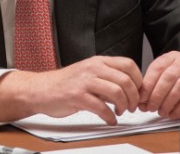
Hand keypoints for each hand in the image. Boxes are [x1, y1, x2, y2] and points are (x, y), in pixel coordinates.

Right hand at [0, 55, 141, 124]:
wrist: (41, 89)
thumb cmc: (67, 83)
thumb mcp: (89, 73)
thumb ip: (108, 78)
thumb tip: (131, 88)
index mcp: (98, 61)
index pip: (128, 65)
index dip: (138, 80)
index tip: (138, 92)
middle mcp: (93, 68)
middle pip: (126, 80)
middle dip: (133, 97)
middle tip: (132, 106)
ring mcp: (84, 81)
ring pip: (116, 92)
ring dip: (123, 106)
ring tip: (120, 112)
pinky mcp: (77, 96)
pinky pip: (101, 107)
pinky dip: (110, 116)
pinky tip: (110, 119)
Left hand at [138, 51, 179, 118]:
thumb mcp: (164, 80)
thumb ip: (152, 89)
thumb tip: (141, 103)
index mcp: (171, 57)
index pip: (157, 68)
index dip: (147, 85)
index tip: (141, 99)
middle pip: (168, 77)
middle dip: (157, 95)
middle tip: (151, 108)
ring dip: (168, 102)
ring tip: (162, 112)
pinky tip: (173, 114)